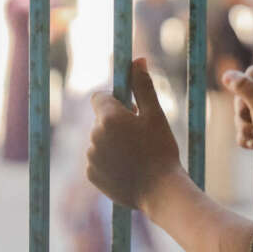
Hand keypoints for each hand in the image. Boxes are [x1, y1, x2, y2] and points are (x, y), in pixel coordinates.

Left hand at [87, 58, 184, 211]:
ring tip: (137, 156)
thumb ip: (142, 85)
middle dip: (116, 124)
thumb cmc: (161, 150)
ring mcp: (91, 157)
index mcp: (108, 118)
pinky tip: (129, 169)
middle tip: (141, 137)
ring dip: (113, 143)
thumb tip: (137, 59)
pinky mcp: (91, 175)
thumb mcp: (155, 114)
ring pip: (100, 141)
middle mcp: (94, 136)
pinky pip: (98, 161)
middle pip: (101, 121)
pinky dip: (110, 162)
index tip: (132, 111)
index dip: (116, 102)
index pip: (100, 97)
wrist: (161, 191)